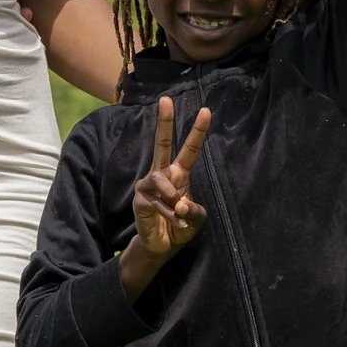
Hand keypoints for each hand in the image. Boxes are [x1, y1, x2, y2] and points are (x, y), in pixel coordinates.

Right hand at [120, 95, 211, 300]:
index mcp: (180, 174)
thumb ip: (195, 211)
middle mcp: (163, 174)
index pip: (190, 149)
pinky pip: (157, 202)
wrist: (161, 246)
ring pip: (160, 179)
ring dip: (172, 196)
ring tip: (179, 210)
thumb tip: (181, 203)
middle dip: (164, 122)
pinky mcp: (140, 199)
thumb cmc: (180, 227)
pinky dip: (170, 215)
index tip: (206, 111)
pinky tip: (177, 223)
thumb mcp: (196, 220)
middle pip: (163, 143)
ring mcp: (149, 185)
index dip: (198, 131)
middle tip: (165, 100)